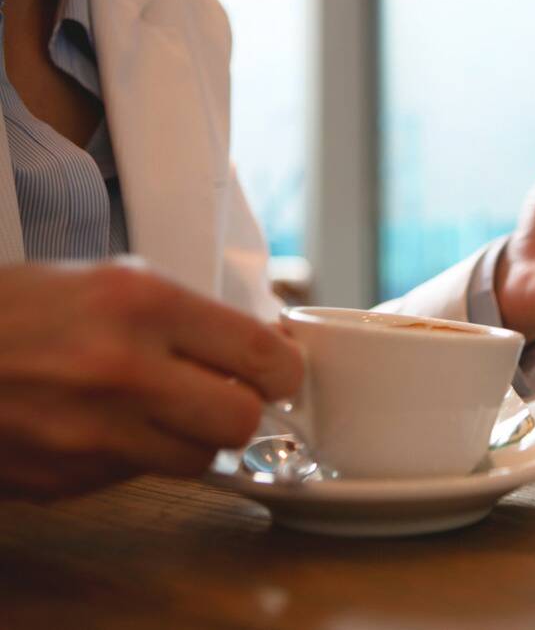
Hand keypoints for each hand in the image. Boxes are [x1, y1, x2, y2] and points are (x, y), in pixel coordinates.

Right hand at [0, 262, 303, 498]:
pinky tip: (104, 425)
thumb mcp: (102, 279)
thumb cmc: (12, 311)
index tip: (281, 373)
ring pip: (198, 459)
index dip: (283, 370)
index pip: (260, 353)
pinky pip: (138, 476)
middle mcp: (121, 368)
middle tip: (228, 396)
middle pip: (240, 420)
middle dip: (242, 410)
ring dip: (192, 438)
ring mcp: (90, 432)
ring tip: (160, 409)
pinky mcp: (66, 478)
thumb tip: (259, 346)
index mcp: (139, 302)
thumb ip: (183, 313)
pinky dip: (137, 456)